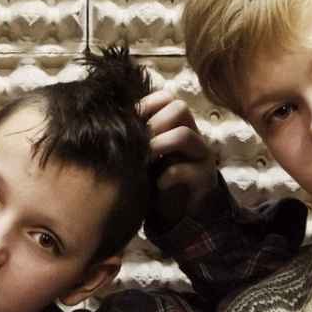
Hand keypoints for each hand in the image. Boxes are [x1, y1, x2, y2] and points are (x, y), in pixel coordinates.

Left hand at [138, 87, 219, 228]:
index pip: (166, 97)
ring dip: (158, 145)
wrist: (172, 214)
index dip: (146, 105)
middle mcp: (193, 134)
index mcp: (177, 123)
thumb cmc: (152, 179)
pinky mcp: (206, 178)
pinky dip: (167, 175)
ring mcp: (202, 155)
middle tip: (136, 143)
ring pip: (184, 135)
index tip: (127, 121)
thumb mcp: (141, 154)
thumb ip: (133, 135)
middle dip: (153, 124)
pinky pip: (188, 169)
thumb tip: (106, 117)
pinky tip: (156, 184)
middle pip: (179, 108)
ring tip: (143, 161)